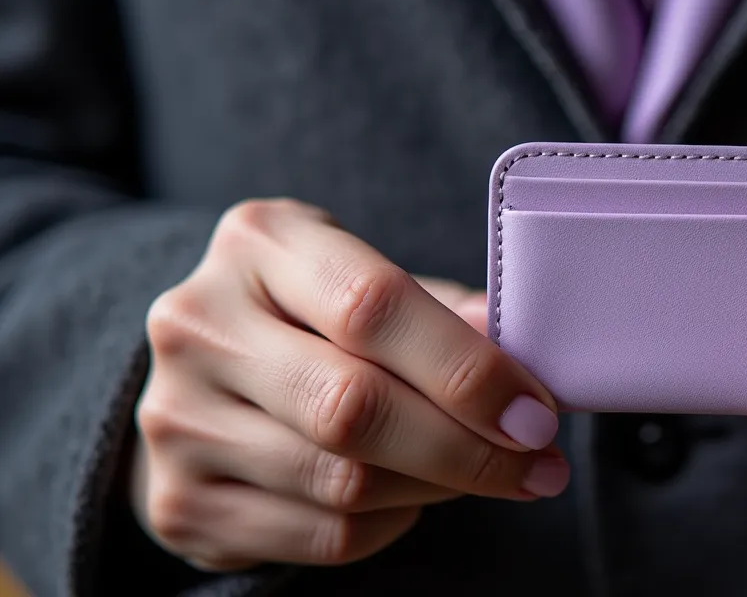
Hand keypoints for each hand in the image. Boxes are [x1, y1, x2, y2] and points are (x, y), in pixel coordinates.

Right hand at [130, 199, 565, 571]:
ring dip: (439, 488)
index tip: (536, 412)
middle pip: (354, 406)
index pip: (373, 305)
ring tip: (485, 474)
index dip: (466, 369)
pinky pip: (322, 535)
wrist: (203, 382)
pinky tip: (413, 499)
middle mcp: (200, 323)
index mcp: (260, 242)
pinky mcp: (181, 501)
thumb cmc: (314, 320)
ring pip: (342, 481)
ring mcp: (177, 418)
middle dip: (467, 446)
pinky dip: (391, 524)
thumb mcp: (366, 280)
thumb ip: (442, 312)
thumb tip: (523, 353)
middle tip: (538, 464)